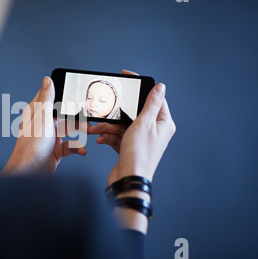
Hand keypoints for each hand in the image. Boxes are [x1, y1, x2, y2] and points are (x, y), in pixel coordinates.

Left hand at [2, 76, 86, 175]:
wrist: (30, 172)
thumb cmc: (32, 146)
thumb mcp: (43, 116)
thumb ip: (47, 98)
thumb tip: (47, 80)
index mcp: (38, 113)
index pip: (51, 98)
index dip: (64, 95)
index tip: (78, 95)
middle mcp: (43, 124)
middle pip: (65, 115)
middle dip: (78, 117)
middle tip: (89, 118)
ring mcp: (50, 138)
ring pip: (70, 130)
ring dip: (80, 132)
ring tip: (89, 133)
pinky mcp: (55, 151)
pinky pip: (70, 146)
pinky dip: (78, 148)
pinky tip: (82, 150)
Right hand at [87, 70, 175, 184]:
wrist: (128, 180)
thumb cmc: (138, 156)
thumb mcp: (144, 123)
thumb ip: (151, 104)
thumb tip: (160, 87)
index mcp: (162, 123)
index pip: (154, 98)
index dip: (140, 88)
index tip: (128, 78)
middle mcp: (154, 131)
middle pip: (133, 113)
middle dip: (116, 114)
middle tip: (106, 110)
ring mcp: (141, 140)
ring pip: (122, 125)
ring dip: (108, 127)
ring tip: (96, 129)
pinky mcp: (129, 147)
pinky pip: (117, 136)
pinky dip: (108, 136)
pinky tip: (101, 139)